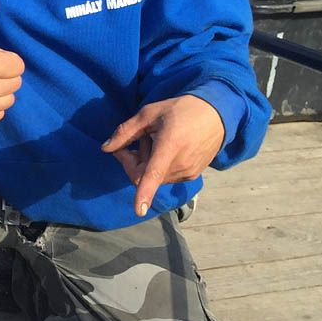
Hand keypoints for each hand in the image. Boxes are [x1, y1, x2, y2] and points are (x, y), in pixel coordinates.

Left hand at [101, 95, 225, 215]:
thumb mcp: (149, 113)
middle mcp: (180, 163)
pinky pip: (166, 177)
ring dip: (146, 163)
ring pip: (154, 179)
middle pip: (143, 176)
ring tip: (157, 141)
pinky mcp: (192, 176)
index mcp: (169, 146)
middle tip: (136, 140)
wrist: (216, 114)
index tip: (139, 210)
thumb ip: (125, 132)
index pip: (153, 174)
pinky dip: (159, 167)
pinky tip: (167, 148)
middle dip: (132, 161)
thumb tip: (105, 148)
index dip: (144, 193)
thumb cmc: (180, 110)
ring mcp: (188, 172)